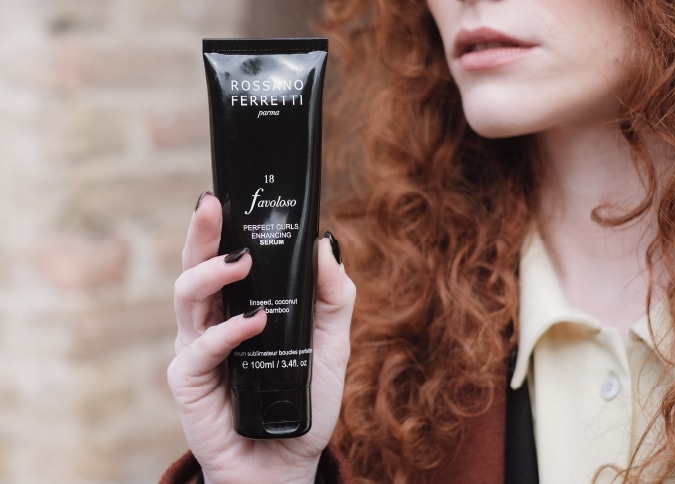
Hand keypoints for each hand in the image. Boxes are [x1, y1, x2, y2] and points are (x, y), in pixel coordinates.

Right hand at [168, 192, 354, 482]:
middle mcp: (213, 321)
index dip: (224, 226)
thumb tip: (326, 245)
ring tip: (241, 262)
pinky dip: (226, 332)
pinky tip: (253, 323)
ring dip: (211, 275)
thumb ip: (332, 298)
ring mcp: (198, 348)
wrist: (285, 461)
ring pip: (186, 298)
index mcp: (240, 306)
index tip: (234, 193)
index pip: (226, 257)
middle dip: (201, 232)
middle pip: (196, 267)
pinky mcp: (189, 381)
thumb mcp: (330, 345)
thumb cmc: (302, 401)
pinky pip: (199, 349)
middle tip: (214, 205)